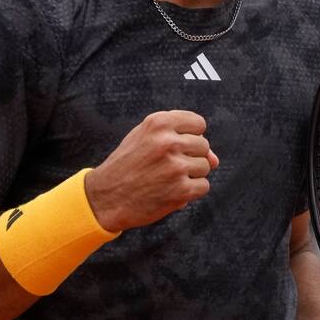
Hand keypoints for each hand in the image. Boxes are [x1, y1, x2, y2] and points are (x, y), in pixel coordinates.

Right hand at [85, 110, 218, 231]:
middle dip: (191, 157)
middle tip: (168, 166)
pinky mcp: (180, 190)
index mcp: (158, 123)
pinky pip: (204, 186)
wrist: (105, 197)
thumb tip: (214, 158)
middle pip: (204, 146)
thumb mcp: (144, 138)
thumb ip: (179, 138)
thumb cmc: (126, 165)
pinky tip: (172, 191)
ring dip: (192, 175)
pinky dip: (192, 191)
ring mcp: (175, 166)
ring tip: (168, 178)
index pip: (198, 123)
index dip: (191, 136)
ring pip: (206, 167)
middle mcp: (168, 142)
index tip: (177, 146)